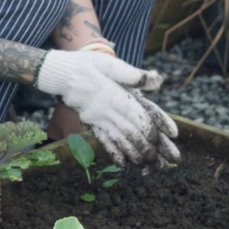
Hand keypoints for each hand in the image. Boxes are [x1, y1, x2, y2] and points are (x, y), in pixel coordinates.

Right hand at [35, 49, 179, 167]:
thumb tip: (156, 79)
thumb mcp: (107, 62)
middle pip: (131, 133)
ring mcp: (97, 119)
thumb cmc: (85, 64)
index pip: (137, 116)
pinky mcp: (90, 122)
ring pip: (118, 140)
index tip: (169, 139)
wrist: (58, 73)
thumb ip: (130, 73)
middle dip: (149, 149)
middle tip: (165, 162)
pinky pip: (103, 140)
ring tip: (149, 166)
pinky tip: (123, 163)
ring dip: (135, 154)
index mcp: (113, 95)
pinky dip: (114, 152)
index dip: (153, 128)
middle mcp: (105, 111)